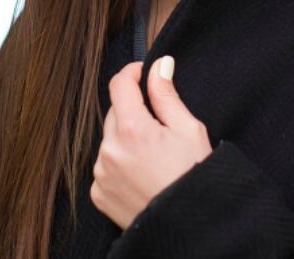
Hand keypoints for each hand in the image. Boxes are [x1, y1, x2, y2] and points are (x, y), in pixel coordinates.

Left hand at [89, 56, 213, 228]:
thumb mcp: (188, 130)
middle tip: (160, 127)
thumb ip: (166, 95)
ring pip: (109, 141)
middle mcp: (109, 150)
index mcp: (132, 129)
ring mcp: (101, 173)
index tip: (144, 74)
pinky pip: (105, 166)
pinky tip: (143, 175)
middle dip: (134, 112)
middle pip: (114, 113)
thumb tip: (159, 65)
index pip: (119, 84)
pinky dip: (120, 165)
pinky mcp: (98, 193)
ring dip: (126, 140)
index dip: (132, 73)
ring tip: (154, 158)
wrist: (189, 228)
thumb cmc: (195, 178)